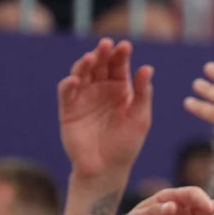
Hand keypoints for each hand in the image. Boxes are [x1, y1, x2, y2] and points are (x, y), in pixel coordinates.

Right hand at [57, 39, 154, 180]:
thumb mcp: (140, 118)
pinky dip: (68, 85)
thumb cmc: (127, 144)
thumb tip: (147, 68)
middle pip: (100, 65)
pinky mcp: (67, 110)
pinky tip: (74, 80)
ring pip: (82, 74)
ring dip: (84, 64)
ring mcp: (83, 97)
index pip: (119, 65)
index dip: (121, 55)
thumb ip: (142, 94)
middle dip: (102, 54)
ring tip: (91, 58)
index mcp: (120, 88)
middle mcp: (100, 89)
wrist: (106, 169)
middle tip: (106, 45)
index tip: (125, 46)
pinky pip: (66, 93)